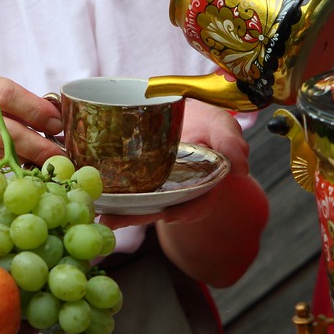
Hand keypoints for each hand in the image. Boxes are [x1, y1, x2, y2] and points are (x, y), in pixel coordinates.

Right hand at [0, 70, 64, 167]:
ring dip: (26, 161)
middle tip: (58, 153)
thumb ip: (15, 99)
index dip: (36, 110)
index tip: (56, 123)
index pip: (7, 94)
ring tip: (43, 161)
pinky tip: (21, 174)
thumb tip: (55, 120)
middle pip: (4, 131)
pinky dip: (7, 175)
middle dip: (37, 144)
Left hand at [99, 99, 249, 230]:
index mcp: (201, 185)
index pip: (198, 204)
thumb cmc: (204, 122)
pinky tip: (93, 201)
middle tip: (116, 221)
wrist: (180, 111)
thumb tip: (240, 167)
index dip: (187, 212)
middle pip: (160, 210)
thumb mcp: (221, 125)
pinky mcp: (135, 178)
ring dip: (119, 213)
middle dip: (139, 217)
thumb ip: (230, 141)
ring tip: (100, 216)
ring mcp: (155, 187)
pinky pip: (123, 191)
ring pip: (139, 204)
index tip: (171, 216)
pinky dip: (110, 198)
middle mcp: (177, 192)